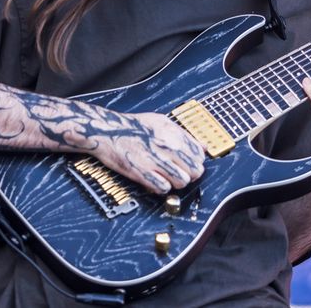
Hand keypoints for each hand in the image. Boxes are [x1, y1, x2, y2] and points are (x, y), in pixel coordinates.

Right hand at [88, 111, 206, 194]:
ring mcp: (156, 160)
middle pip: (195, 171)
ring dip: (176, 183)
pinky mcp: (142, 172)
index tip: (187, 163)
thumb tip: (203, 147)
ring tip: (167, 178)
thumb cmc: (134, 126)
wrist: (107, 131)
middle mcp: (167, 146)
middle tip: (179, 173)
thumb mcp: (162, 122)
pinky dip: (161, 188)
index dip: (195, 162)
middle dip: (189, 175)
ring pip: (182, 182)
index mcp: (174, 133)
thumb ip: (184, 135)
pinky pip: (163, 188)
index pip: (199, 155)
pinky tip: (155, 181)